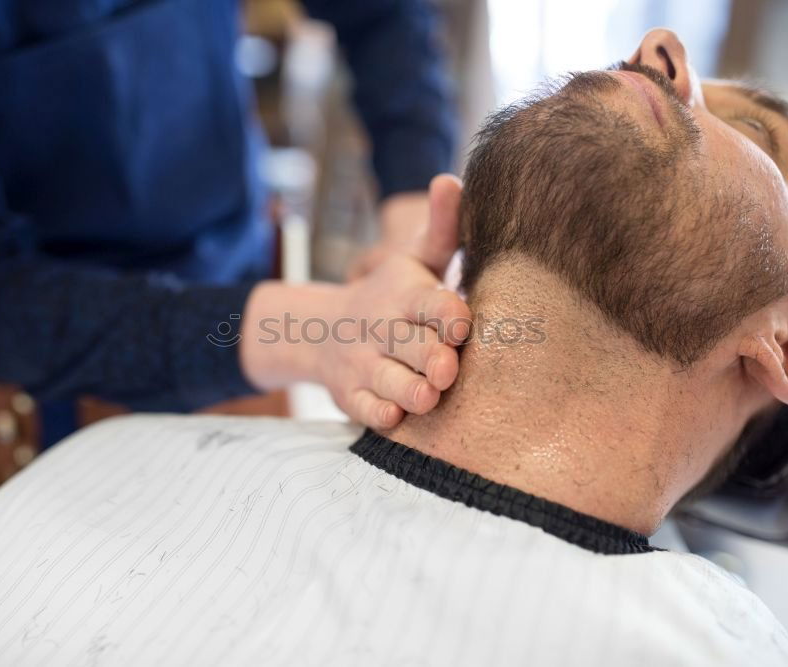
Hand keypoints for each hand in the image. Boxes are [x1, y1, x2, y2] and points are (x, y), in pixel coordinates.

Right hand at [240, 175, 469, 428]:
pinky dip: (380, 415)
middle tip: (446, 368)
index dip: (445, 314)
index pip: (428, 303)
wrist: (326, 331)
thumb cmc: (395, 295)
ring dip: (411, 391)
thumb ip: (442, 228)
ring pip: (391, 383)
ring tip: (428, 395)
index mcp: (406, 296)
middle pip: (412, 347)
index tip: (460, 324)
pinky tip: (395, 414)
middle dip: (431, 358)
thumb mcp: (416, 259)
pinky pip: (367, 412)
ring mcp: (366, 365)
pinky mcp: (353, 397)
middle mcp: (384, 330)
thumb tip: (450, 179)